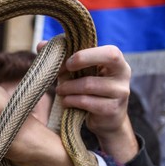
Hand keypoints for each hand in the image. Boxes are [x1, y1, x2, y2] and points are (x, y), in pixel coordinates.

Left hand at [56, 45, 137, 163]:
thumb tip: (41, 45)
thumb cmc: (91, 91)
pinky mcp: (112, 109)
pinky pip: (87, 102)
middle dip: (81, 61)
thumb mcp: (80, 73)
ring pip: (89, 84)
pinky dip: (72, 101)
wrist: (107, 120)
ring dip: (68, 87)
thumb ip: (63, 59)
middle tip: (60, 72)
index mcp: (117, 61)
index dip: (86, 53)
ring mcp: (120, 93)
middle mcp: (123, 74)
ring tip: (59, 90)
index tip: (67, 61)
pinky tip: (66, 101)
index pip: (108, 50)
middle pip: (108, 58)